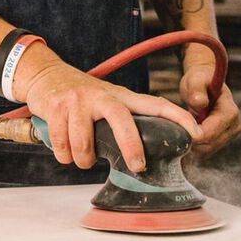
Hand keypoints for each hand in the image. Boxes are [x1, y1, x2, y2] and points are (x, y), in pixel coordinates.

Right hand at [20, 60, 200, 172]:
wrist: (44, 74)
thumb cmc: (81, 97)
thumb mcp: (106, 102)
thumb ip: (123, 122)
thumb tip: (143, 158)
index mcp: (120, 96)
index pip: (155, 104)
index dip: (178, 117)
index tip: (196, 134)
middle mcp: (101, 96)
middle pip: (122, 121)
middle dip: (131, 146)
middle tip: (137, 166)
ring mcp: (77, 100)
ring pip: (85, 141)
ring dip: (84, 160)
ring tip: (82, 161)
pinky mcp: (56, 106)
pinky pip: (62, 143)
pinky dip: (63, 155)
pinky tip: (65, 152)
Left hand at [179, 59, 240, 155]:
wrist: (205, 84)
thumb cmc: (200, 80)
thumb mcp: (195, 80)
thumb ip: (197, 90)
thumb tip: (200, 102)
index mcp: (230, 112)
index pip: (211, 133)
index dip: (193, 134)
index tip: (176, 129)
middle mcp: (234, 126)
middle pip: (209, 145)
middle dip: (191, 141)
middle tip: (174, 130)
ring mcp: (230, 135)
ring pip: (207, 151)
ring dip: (192, 144)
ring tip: (180, 129)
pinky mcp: (223, 140)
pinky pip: (206, 151)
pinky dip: (194, 146)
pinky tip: (185, 134)